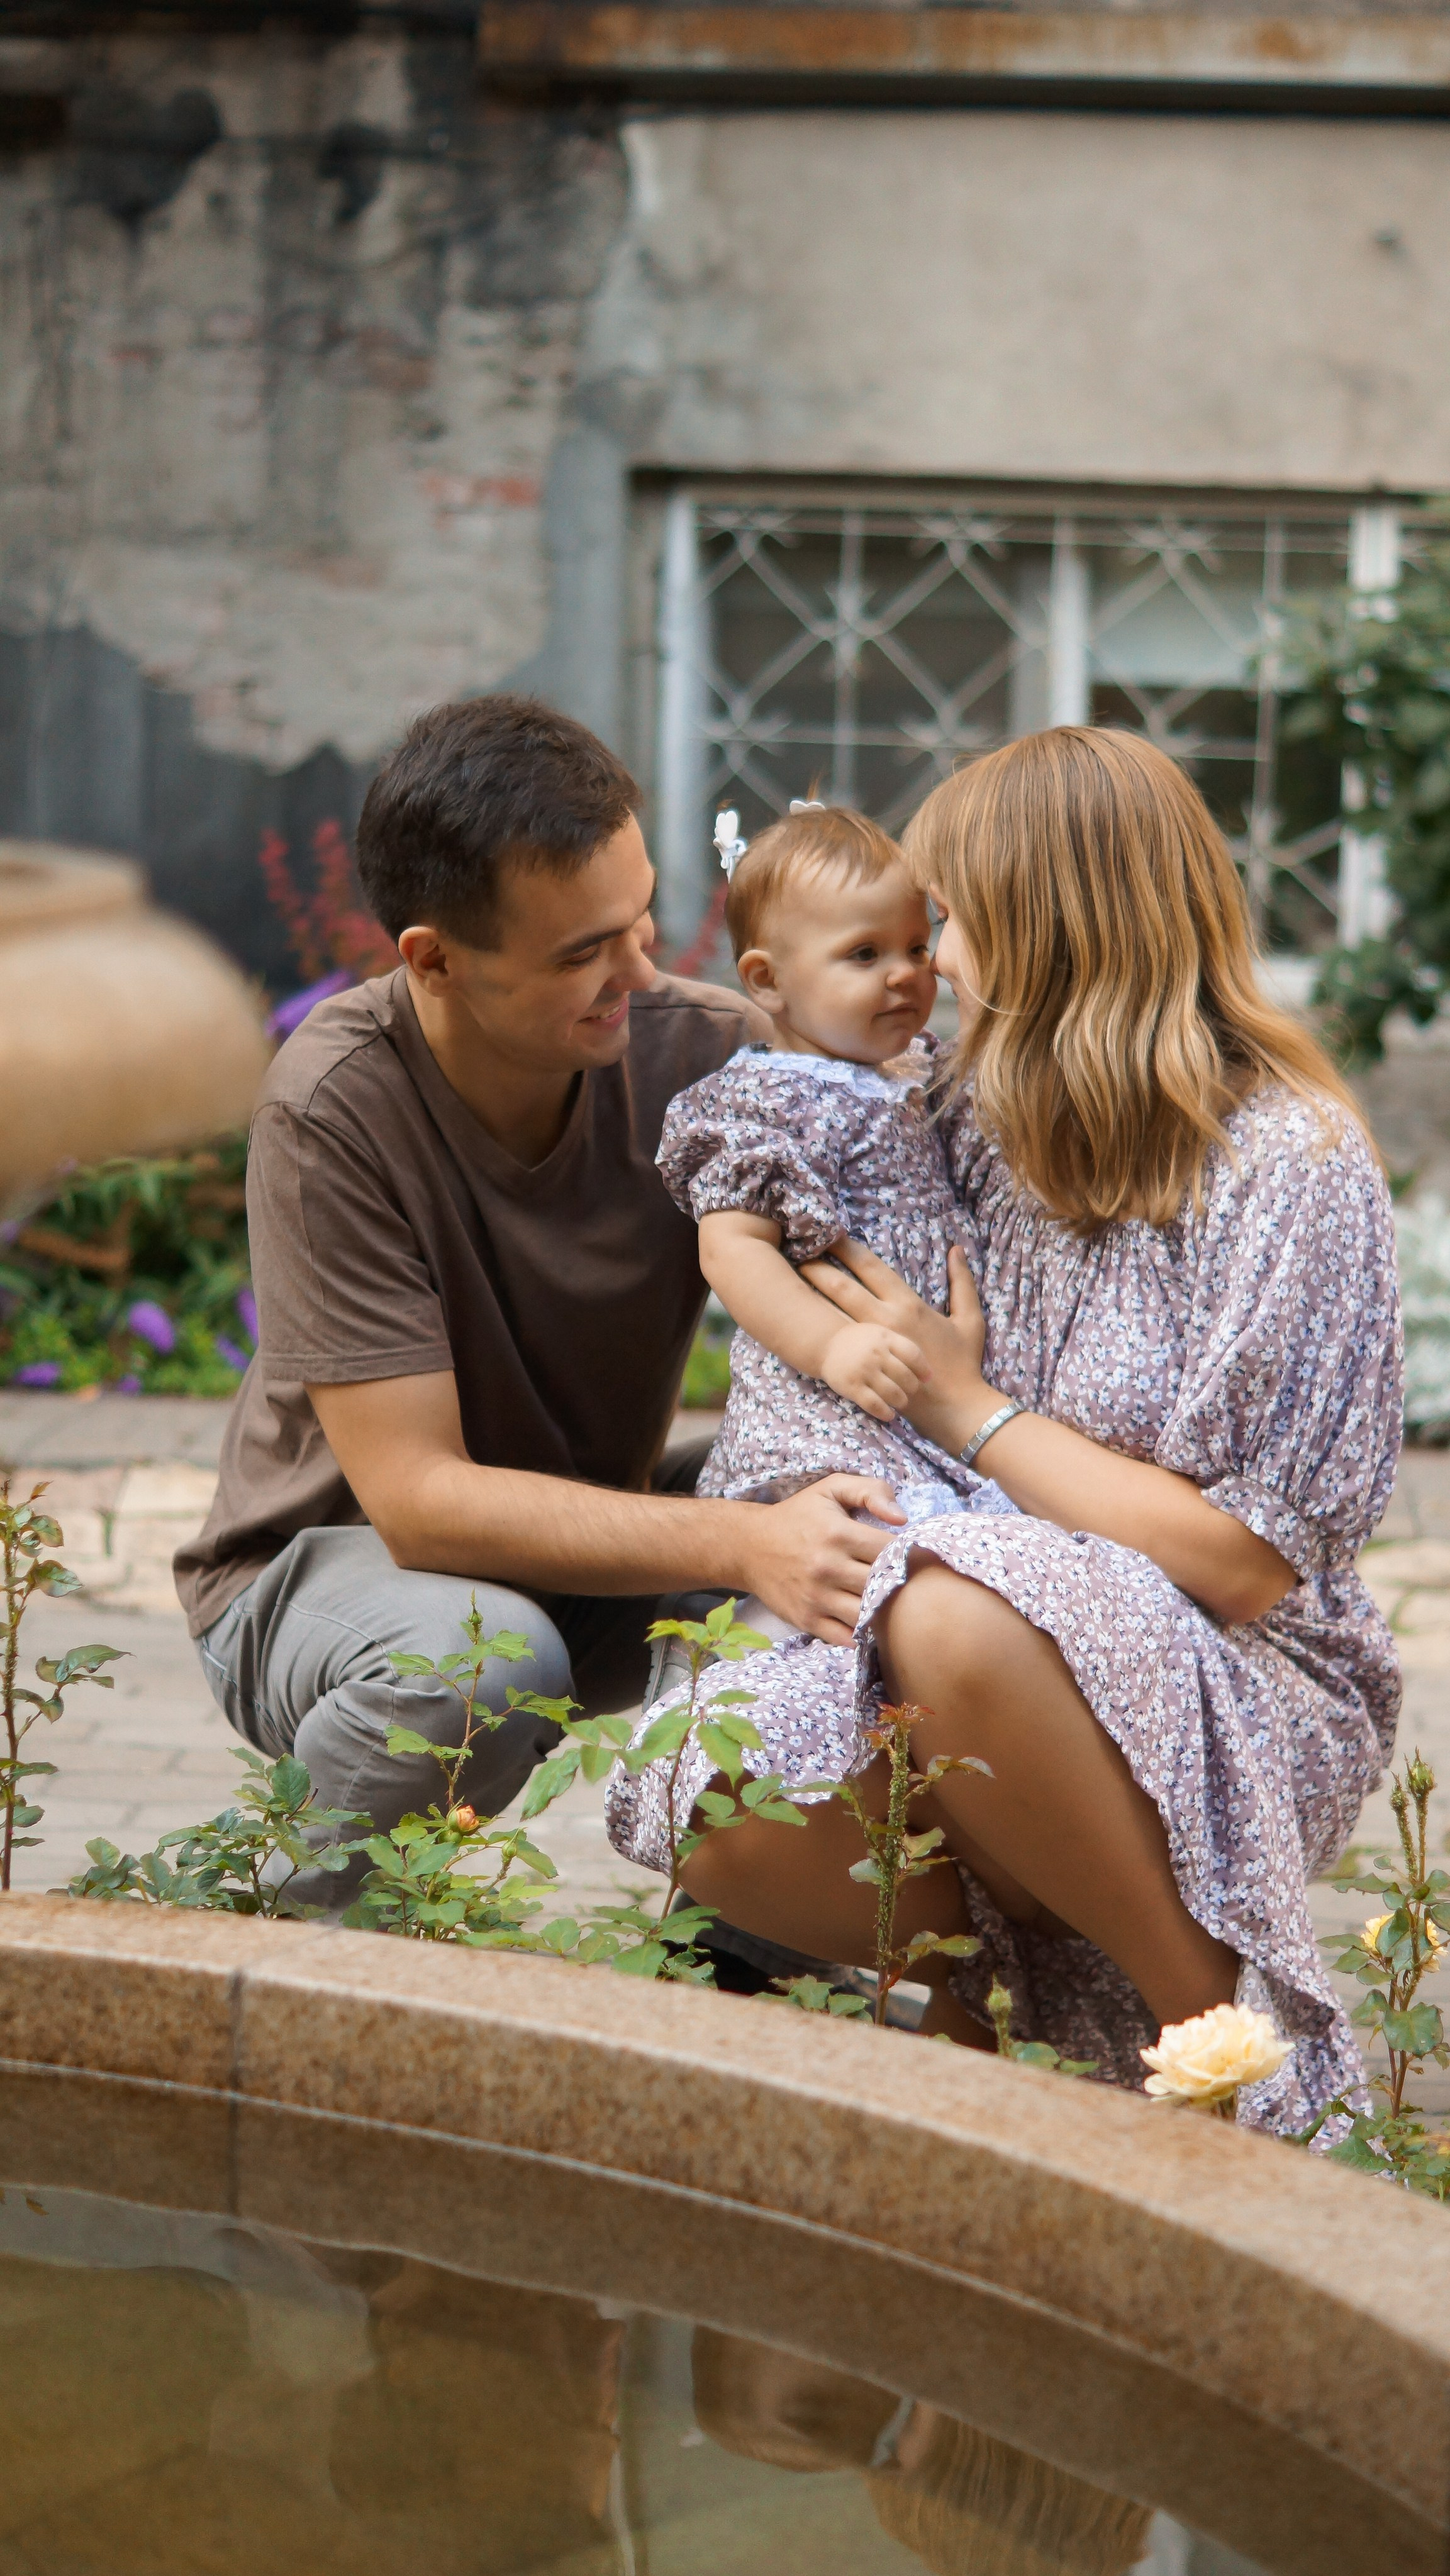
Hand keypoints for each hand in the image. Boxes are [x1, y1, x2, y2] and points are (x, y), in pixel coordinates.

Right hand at [741, 1474, 905, 1646]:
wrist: (748, 1546)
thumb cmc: (798, 1516)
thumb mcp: (831, 1489)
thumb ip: (872, 1491)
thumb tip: (902, 1519)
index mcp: (838, 1533)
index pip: (891, 1550)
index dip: (907, 1553)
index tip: (908, 1555)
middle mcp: (828, 1567)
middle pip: (882, 1584)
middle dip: (897, 1583)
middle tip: (903, 1580)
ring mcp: (816, 1597)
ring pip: (867, 1614)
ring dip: (881, 1610)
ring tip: (885, 1600)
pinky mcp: (806, 1619)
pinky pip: (845, 1637)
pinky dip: (859, 1632)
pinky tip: (864, 1618)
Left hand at [800, 1240, 991, 1448]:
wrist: (955, 1407)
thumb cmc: (964, 1363)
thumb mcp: (969, 1319)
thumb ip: (962, 1282)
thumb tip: (956, 1250)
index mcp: (908, 1305)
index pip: (871, 1268)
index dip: (847, 1249)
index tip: (830, 1235)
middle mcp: (885, 1320)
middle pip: (843, 1287)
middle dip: (819, 1267)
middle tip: (799, 1252)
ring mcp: (872, 1344)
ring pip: (834, 1312)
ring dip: (813, 1293)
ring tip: (795, 1277)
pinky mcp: (865, 1365)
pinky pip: (837, 1340)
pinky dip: (819, 1324)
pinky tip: (803, 1315)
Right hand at [819, 1320, 923, 1421]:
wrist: (826, 1344)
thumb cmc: (860, 1341)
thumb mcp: (880, 1333)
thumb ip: (902, 1347)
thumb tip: (929, 1375)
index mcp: (885, 1337)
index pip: (913, 1354)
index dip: (923, 1369)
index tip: (926, 1379)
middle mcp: (875, 1353)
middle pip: (905, 1376)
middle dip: (911, 1388)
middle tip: (909, 1391)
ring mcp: (863, 1370)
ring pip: (893, 1393)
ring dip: (901, 1401)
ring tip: (900, 1401)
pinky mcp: (852, 1387)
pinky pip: (874, 1404)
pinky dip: (885, 1412)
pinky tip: (889, 1414)